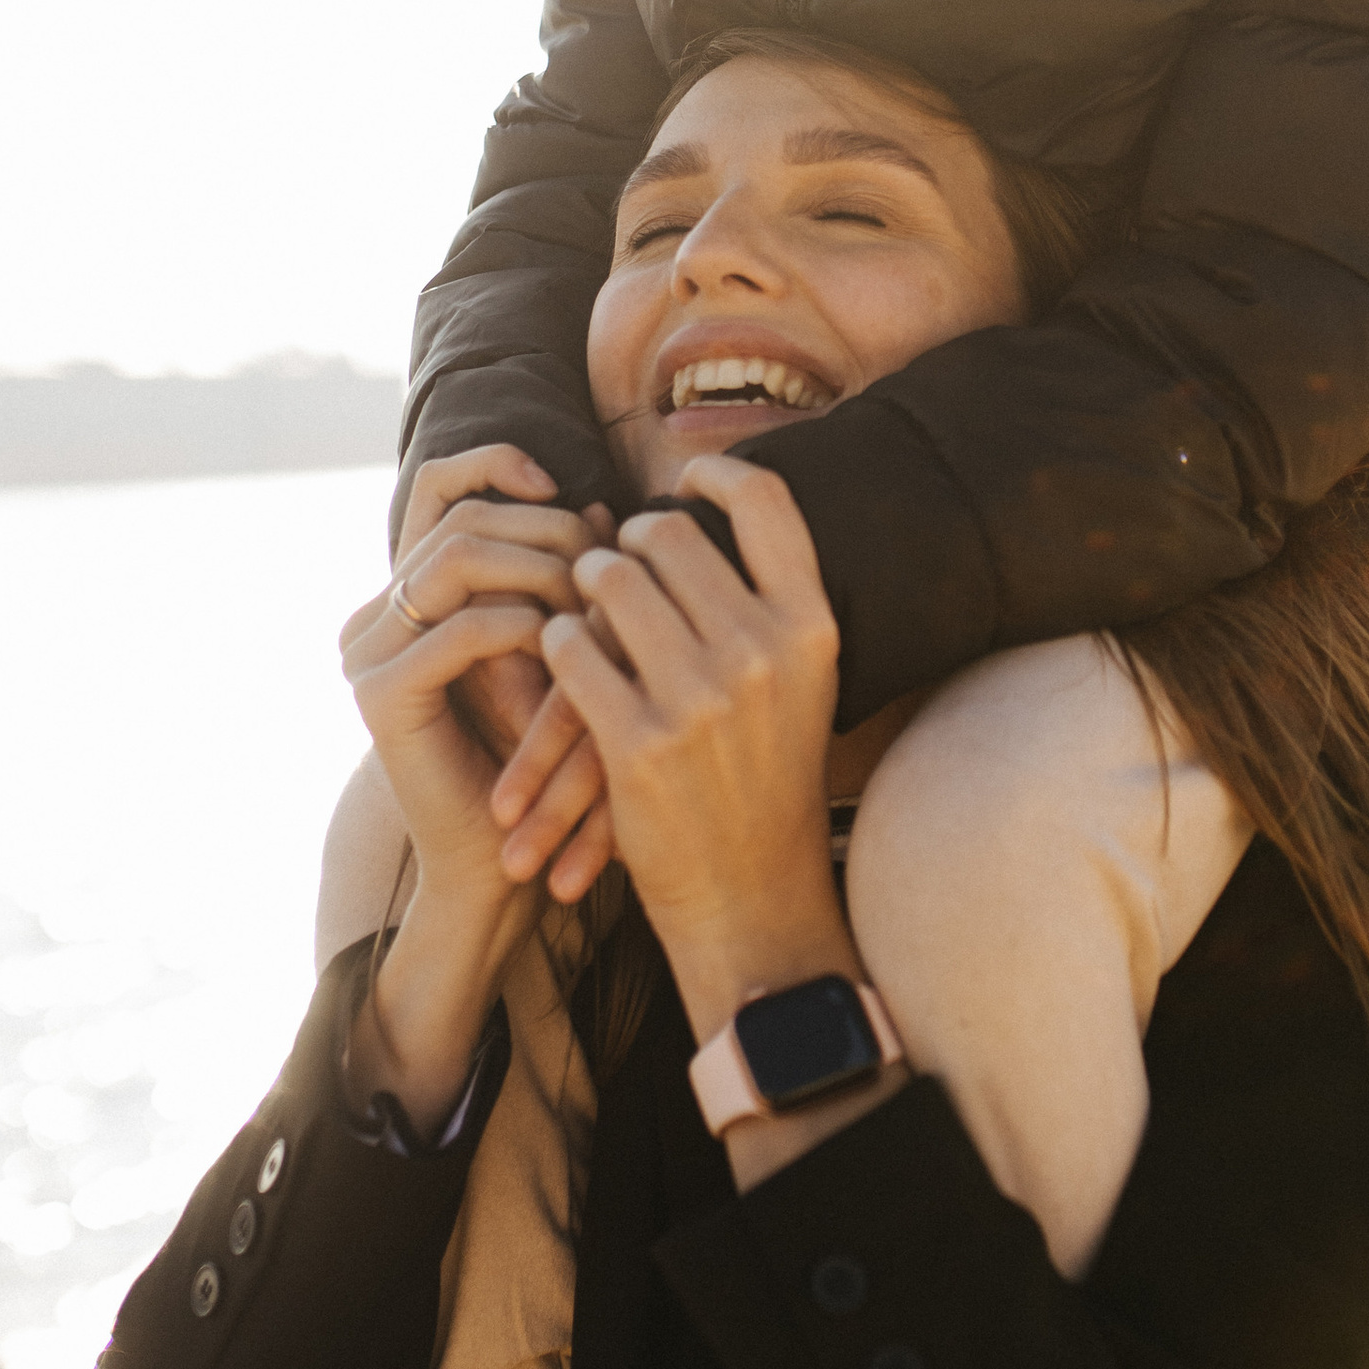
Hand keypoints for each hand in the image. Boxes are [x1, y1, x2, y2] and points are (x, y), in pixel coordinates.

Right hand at [392, 449, 615, 899]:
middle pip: (461, 519)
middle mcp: (376, 613)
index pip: (442, 489)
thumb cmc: (549, 760)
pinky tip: (566, 647)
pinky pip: (464, 627)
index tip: (577, 494)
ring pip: (460, 559)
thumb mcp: (563, 648)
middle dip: (546, 529)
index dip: (503, 469)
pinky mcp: (382, 693)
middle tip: (605, 562)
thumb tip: (600, 506)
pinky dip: (527, 627)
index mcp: (407, 593)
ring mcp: (369, 651)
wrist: (507, 864)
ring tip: (591, 604)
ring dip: (541, 571)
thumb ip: (565, 577)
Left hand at [536, 458, 847, 1043]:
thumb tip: (698, 506)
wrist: (751, 897)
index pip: (768, 501)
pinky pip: (570, 647)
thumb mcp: (798, 682)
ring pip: (608, 579)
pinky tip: (561, 655)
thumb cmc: (767, 779)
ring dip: (581, 585)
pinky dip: (556, 643)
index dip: (720, 471)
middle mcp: (765, 650)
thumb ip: (764, 600)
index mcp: (812, 626)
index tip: (686, 476)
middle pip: (669, 534)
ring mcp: (703, 695)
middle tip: (609, 561)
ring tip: (577, 601)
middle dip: (627, 543)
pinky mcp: (641, 742)